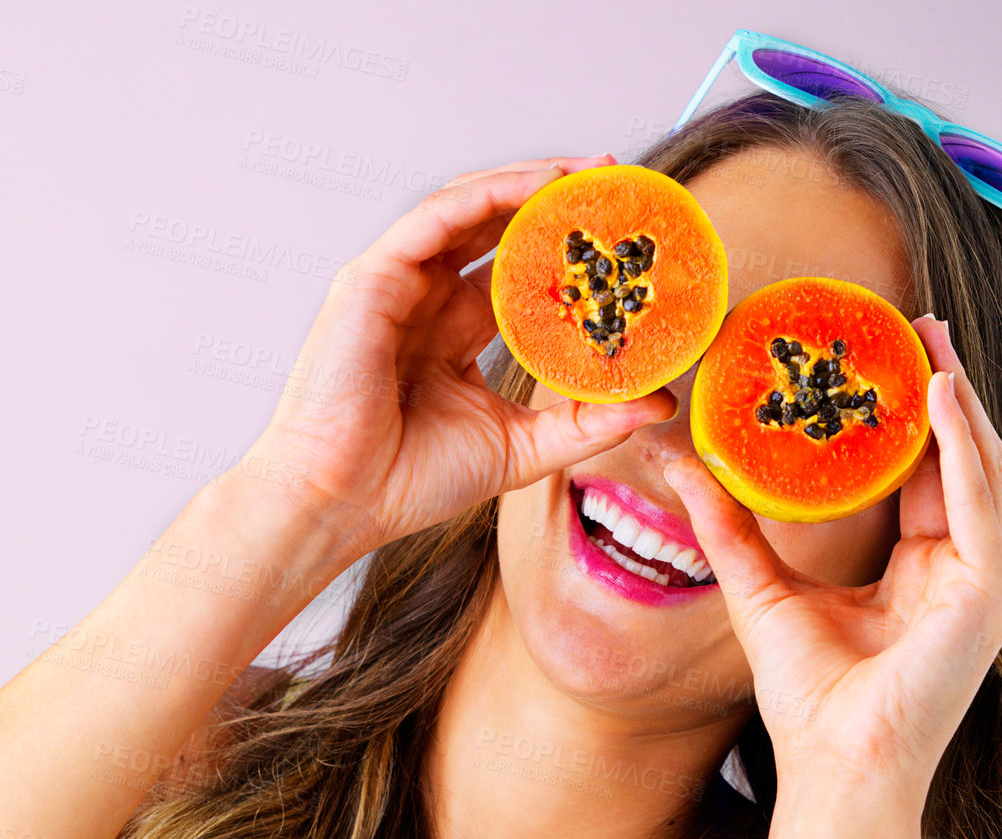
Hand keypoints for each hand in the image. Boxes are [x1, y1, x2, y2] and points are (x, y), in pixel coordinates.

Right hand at [252, 155, 677, 563]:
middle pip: (499, 229)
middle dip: (558, 202)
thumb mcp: (524, 448)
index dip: (571, 254)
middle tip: (618, 186)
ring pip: (472, 209)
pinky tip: (540, 187)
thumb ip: (589, 423)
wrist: (343, 501)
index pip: (520, 276)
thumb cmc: (412, 481)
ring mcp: (399, 284)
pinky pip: (439, 216)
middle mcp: (427, 301)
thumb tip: (658, 402)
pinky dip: (491, 194)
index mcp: (454, 336)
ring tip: (589, 174)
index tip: (626, 243)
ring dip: (532, 184)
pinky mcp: (374, 277)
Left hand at [662, 316, 1001, 807]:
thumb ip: (729, 527)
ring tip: (929, 338)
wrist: (833, 767)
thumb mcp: (760, 591)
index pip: (915, 475)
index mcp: (914, 571)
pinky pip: (979, 503)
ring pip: (976, 469)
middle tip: (915, 323)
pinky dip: (959, 447)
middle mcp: (955, 570)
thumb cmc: (808, 697)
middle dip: (938, 389)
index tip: (876, 358)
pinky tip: (937, 394)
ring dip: (955, 400)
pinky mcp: (985, 596)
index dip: (900, 416)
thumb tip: (680, 464)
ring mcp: (978, 583)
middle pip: (953, 460)